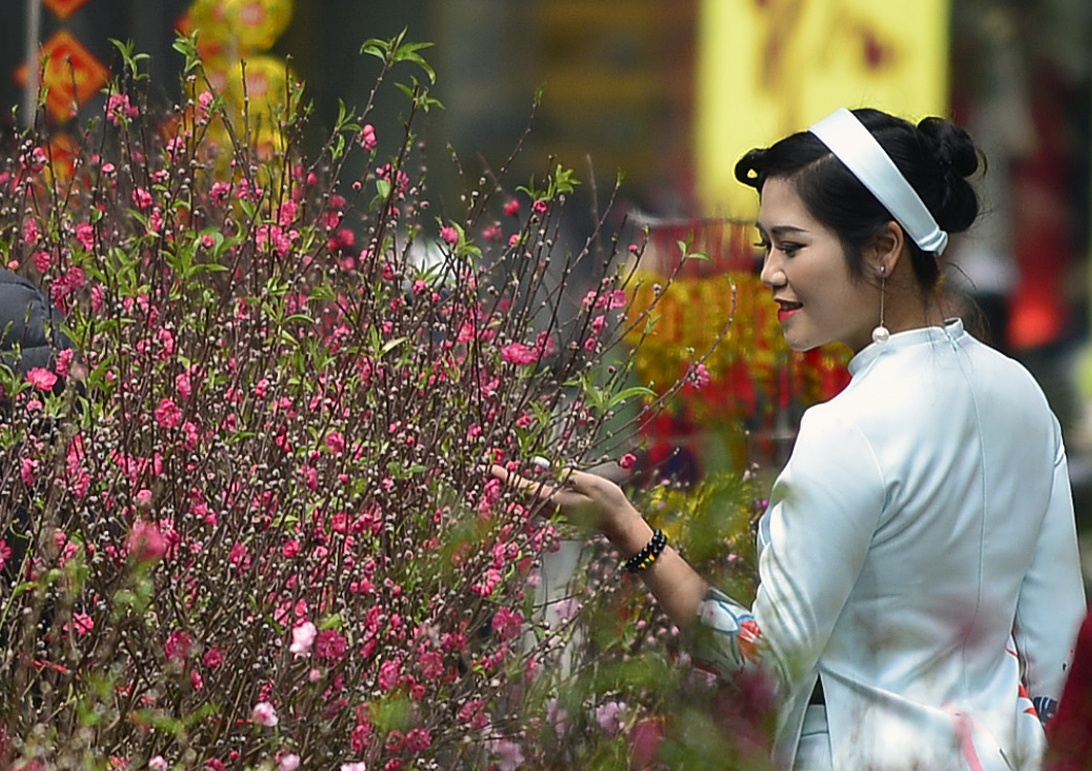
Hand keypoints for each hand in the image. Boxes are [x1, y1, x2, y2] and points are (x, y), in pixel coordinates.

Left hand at [489, 464, 640, 538]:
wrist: (618, 522)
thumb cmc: (608, 502)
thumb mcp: (593, 484)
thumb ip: (573, 477)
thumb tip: (555, 472)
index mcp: (556, 500)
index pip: (525, 487)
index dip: (508, 477)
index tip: (490, 469)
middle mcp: (551, 508)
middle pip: (522, 495)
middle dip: (506, 482)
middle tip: (488, 469)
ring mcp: (555, 512)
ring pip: (528, 500)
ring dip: (516, 488)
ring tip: (502, 475)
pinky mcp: (560, 512)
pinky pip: (538, 501)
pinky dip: (528, 492)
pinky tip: (525, 485)